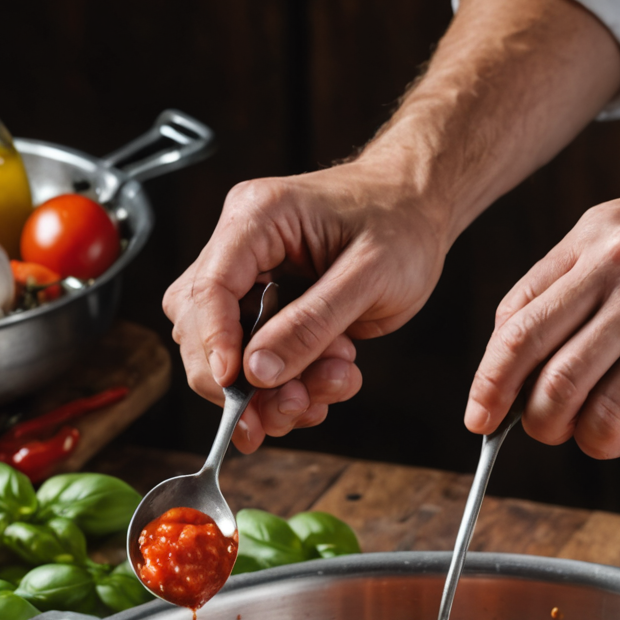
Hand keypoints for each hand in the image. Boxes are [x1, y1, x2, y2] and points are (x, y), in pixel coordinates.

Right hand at [162, 161, 448, 452]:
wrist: (419, 212)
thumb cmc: (401, 224)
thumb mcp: (369, 275)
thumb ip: (312, 324)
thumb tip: (257, 372)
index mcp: (257, 218)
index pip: (207, 289)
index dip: (215, 345)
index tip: (238, 389)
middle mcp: (242, 249)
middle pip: (200, 328)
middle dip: (241, 381)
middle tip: (291, 408)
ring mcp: (252, 281)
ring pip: (229, 354)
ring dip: (274, 391)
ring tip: (332, 385)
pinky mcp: (269, 310)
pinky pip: (260, 362)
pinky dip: (293, 385)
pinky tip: (333, 380)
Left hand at [463, 173, 619, 457]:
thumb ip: (561, 278)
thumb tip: (505, 349)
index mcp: (598, 248)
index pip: (519, 330)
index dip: (490, 385)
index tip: (480, 418)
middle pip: (554, 386)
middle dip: (541, 425)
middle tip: (552, 429)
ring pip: (602, 419)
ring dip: (594, 442)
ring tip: (606, 431)